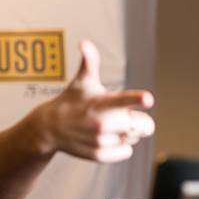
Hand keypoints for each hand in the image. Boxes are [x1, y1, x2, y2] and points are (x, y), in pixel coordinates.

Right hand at [40, 40, 154, 161]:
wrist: (50, 128)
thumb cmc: (71, 101)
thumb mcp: (81, 81)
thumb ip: (89, 61)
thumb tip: (84, 43)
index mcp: (102, 103)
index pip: (122, 100)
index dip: (137, 99)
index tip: (148, 99)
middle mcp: (102, 123)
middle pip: (142, 125)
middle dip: (138, 120)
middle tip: (123, 116)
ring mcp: (100, 141)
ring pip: (134, 139)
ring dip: (128, 133)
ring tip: (110, 126)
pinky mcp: (99, 155)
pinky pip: (126, 152)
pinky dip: (123, 147)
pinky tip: (109, 138)